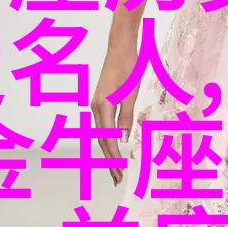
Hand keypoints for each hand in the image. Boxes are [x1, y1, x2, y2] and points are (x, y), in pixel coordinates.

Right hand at [91, 37, 139, 185]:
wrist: (120, 48)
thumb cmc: (127, 67)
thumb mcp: (131, 93)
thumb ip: (126, 116)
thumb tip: (123, 138)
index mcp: (103, 107)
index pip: (108, 139)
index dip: (114, 158)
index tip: (120, 173)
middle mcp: (96, 108)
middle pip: (102, 140)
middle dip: (110, 160)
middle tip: (117, 178)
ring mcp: (97, 104)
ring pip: (102, 133)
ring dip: (109, 151)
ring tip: (116, 167)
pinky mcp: (101, 101)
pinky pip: (103, 125)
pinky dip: (108, 138)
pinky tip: (114, 146)